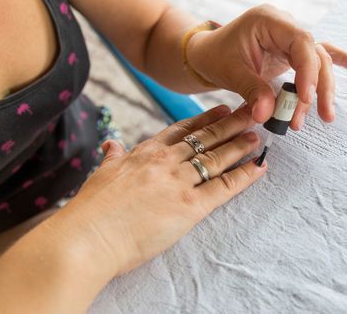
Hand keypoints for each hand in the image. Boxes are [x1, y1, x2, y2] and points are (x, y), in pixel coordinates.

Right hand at [61, 105, 264, 274]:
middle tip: (251, 112)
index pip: (182, 130)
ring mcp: (179, 181)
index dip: (204, 119)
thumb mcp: (102, 173)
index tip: (221, 109)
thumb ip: (113, 156)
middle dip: (231, 124)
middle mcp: (166, 162)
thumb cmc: (92, 210)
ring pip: (217, 157)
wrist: (88, 236)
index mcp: (146, 153)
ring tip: (257, 136)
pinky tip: (259, 167)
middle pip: (205, 138)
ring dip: (240, 145)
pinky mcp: (190, 206)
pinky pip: (224, 187)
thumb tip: (111, 143)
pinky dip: (244, 176)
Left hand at [187, 4, 346, 128]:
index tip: (305, 99)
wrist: (208, 54)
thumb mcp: (230, 72)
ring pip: (318, 61)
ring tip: (325, 116)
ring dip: (323, 90)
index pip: (301, 44)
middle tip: (322, 116)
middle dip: (320, 87)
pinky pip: (319, 57)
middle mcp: (285, 26)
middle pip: (315, 54)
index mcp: (269, 21)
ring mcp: (290, 38)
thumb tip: (268, 116)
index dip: (308, 72)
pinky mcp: (292, 52)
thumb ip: (252, 91)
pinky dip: (339, 63)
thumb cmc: (216, 56)